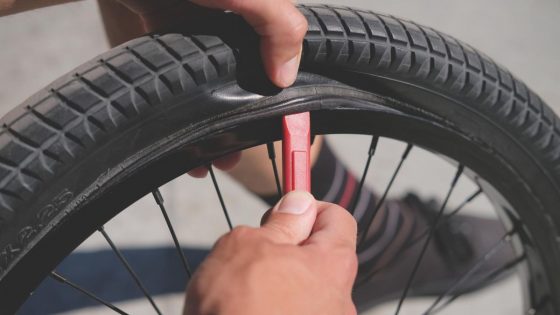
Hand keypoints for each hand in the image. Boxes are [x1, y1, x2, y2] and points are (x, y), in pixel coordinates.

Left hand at [113, 0, 307, 176]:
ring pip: (216, 91)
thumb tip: (287, 75)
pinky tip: (184, 143)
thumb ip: (278, 26)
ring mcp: (204, 36)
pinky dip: (185, 115)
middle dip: (243, 124)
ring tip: (208, 160)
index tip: (282, 128)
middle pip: (249, 84)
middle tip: (235, 154)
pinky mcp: (174, 42)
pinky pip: (185, 86)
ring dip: (213, 128)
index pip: (285, 59)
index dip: (287, 98)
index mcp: (260, 13)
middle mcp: (236, 26)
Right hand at [184, 191, 357, 314]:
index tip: (285, 211)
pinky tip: (251, 314)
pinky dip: (278, 310)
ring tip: (246, 293)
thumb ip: (280, 222)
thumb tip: (300, 204)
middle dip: (291, 249)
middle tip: (256, 254)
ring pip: (307, 290)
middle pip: (323, 257)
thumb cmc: (234, 308)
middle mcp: (340, 301)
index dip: (310, 208)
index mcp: (332, 265)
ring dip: (282, 283)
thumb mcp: (246, 246)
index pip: (339, 218)